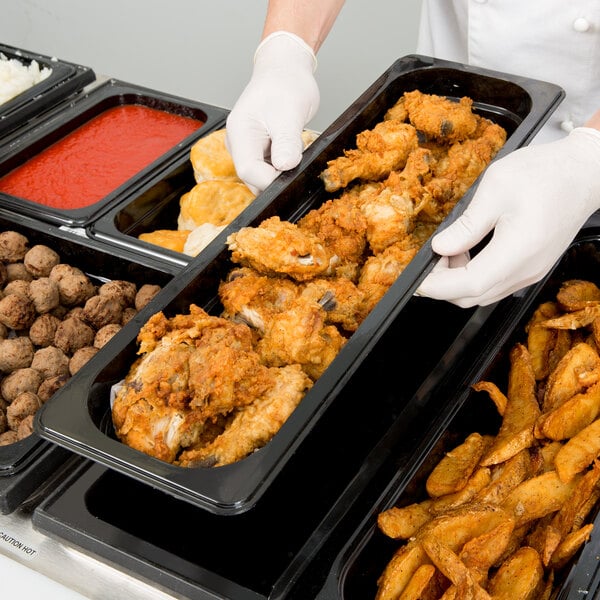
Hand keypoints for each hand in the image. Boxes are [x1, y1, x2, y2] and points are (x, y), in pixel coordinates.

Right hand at [226, 31, 319, 193]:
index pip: (249, 171)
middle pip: (254, 179)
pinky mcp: (258, 151)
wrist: (286, 70)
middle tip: (297, 161)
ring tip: (293, 149)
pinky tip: (291, 150)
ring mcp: (247, 149)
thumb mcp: (290, 113)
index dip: (271, 180)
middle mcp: (239, 144)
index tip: (291, 173)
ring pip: (262, 177)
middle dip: (277, 178)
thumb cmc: (285, 84)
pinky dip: (282, 166)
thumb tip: (285, 167)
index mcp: (240, 133)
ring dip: (281, 173)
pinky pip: (268, 169)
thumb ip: (286, 142)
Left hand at [417, 127, 599, 307]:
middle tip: (429, 260)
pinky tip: (466, 253)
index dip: (437, 286)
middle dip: (443, 285)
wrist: (584, 172)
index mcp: (517, 251)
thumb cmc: (546, 173)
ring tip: (448, 251)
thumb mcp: (496, 188)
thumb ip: (466, 225)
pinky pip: (495, 284)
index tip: (417, 279)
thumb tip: (440, 248)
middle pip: (473, 297)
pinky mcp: (531, 268)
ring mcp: (530, 272)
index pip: (468, 285)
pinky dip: (473, 276)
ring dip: (457, 281)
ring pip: (483, 294)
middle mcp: (525, 270)